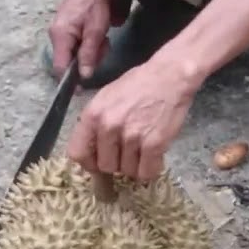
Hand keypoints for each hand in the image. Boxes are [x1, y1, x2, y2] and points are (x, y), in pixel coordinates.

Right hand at [48, 0, 129, 79]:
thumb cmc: (92, 3)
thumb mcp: (96, 30)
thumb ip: (89, 54)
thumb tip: (84, 75)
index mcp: (60, 37)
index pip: (60, 68)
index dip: (70, 81)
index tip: (81, 89)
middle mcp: (56, 36)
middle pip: (69, 61)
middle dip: (88, 59)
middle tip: (103, 47)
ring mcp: (59, 31)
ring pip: (74, 52)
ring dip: (90, 49)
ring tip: (102, 36)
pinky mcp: (65, 28)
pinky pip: (75, 43)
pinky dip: (87, 42)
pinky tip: (96, 32)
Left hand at [66, 56, 200, 179]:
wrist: (170, 76)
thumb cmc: (139, 84)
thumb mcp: (106, 97)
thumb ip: (95, 123)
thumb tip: (90, 150)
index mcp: (93, 114)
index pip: (77, 153)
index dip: (88, 162)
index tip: (98, 161)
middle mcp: (109, 126)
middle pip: (105, 166)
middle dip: (116, 163)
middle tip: (127, 151)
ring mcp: (131, 136)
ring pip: (127, 171)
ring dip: (135, 165)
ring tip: (142, 148)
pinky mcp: (153, 144)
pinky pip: (147, 172)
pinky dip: (151, 168)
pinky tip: (153, 156)